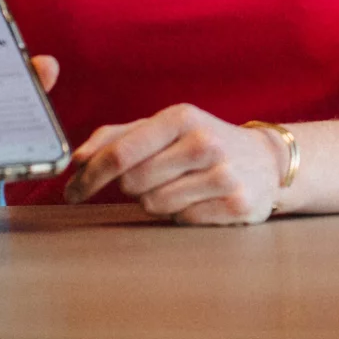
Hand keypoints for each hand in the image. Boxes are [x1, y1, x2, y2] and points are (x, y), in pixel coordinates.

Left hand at [66, 104, 285, 224]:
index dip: (88, 177)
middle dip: (132, 187)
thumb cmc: (202, 142)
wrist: (266, 161)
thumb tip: (77, 158)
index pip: (120, 154)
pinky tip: (200, 199)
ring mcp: (224, 175)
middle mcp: (205, 143)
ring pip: (154, 205)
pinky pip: (182, 220)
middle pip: (132, 184)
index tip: (71, 192)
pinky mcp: (237, 204)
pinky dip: (183, 213)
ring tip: (180, 186)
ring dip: (157, 201)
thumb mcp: (166, 127)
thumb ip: (118, 136)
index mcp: (182, 117)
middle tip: (152, 179)